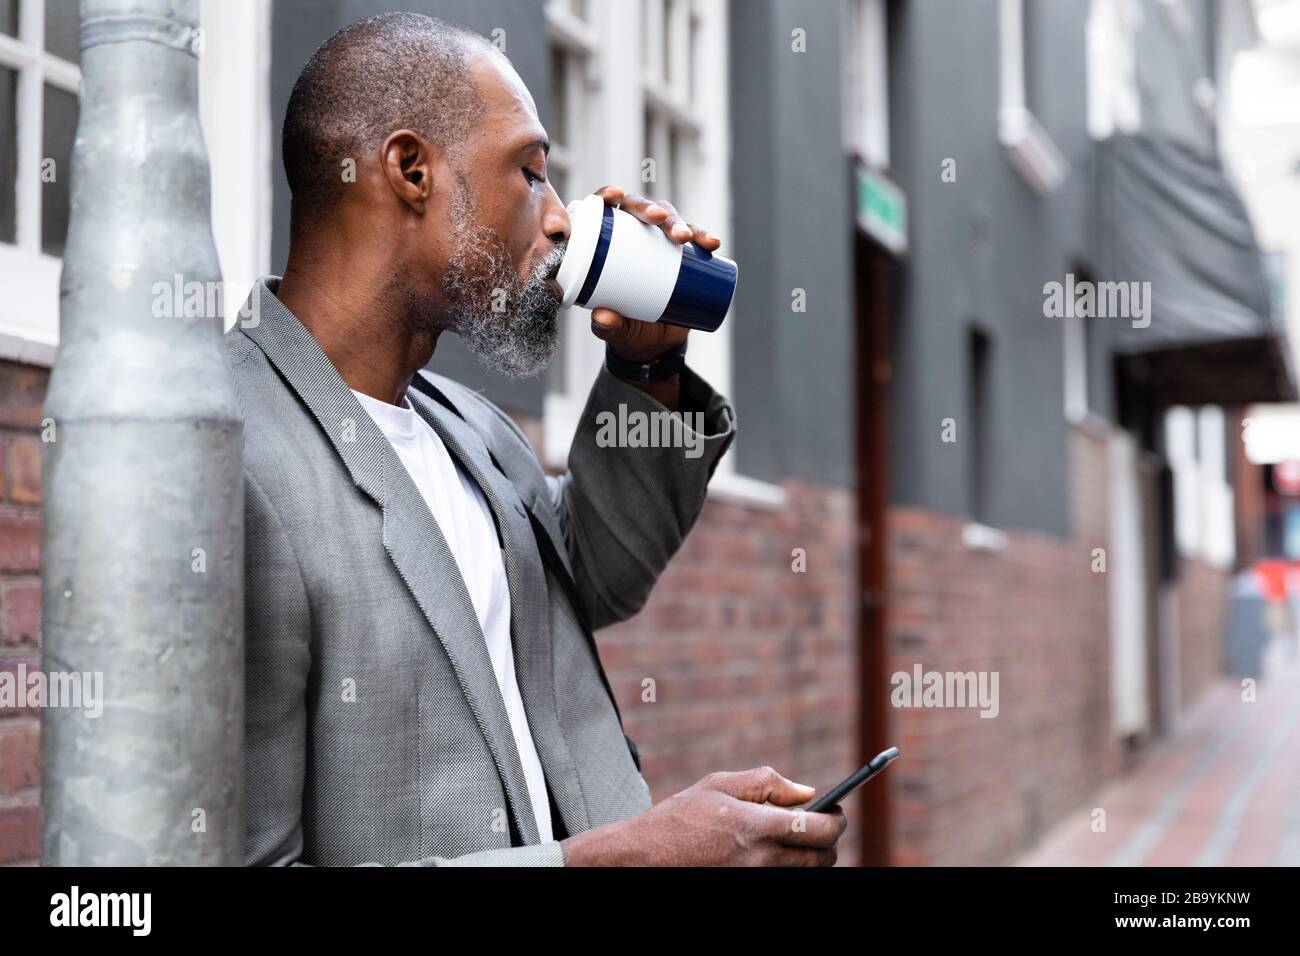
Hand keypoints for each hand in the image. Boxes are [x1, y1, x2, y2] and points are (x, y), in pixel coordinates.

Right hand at [560, 766, 846, 865]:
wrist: (644, 858)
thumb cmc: (680, 817)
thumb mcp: (719, 784)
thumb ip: (768, 782)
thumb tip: (808, 792)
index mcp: (757, 826)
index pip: (822, 830)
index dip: (836, 821)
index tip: (836, 813)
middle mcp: (762, 860)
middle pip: (822, 858)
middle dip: (828, 841)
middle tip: (819, 827)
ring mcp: (756, 882)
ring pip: (807, 874)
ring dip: (810, 857)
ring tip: (796, 841)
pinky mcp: (748, 890)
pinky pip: (785, 882)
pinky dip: (788, 869)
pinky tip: (775, 856)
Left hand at [587, 185, 722, 363]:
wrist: (653, 345)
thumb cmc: (624, 328)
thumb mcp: (613, 330)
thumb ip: (606, 325)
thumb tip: (604, 317)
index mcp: (606, 243)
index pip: (604, 211)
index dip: (608, 196)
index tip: (615, 197)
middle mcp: (632, 235)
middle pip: (640, 209)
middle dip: (651, 209)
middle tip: (659, 220)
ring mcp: (659, 243)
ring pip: (670, 220)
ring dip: (680, 222)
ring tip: (686, 238)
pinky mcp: (683, 256)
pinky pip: (694, 240)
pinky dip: (704, 238)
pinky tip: (712, 243)